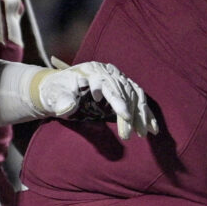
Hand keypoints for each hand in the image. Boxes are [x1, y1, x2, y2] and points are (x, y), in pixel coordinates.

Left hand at [38, 59, 158, 138]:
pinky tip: (152, 129)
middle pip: (126, 92)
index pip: (110, 84)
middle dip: (131, 114)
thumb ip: (61, 101)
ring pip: (136, 97)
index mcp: (93, 70)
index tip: (125, 116)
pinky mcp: (122, 90)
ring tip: (144, 134)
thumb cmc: (54, 92)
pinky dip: (146, 115)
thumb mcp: (54, 96)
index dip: (118, 100)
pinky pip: (139, 101)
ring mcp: (118, 80)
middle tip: (129, 135)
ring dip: (141, 116)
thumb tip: (69, 107)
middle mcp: (109, 72)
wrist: (56, 89)